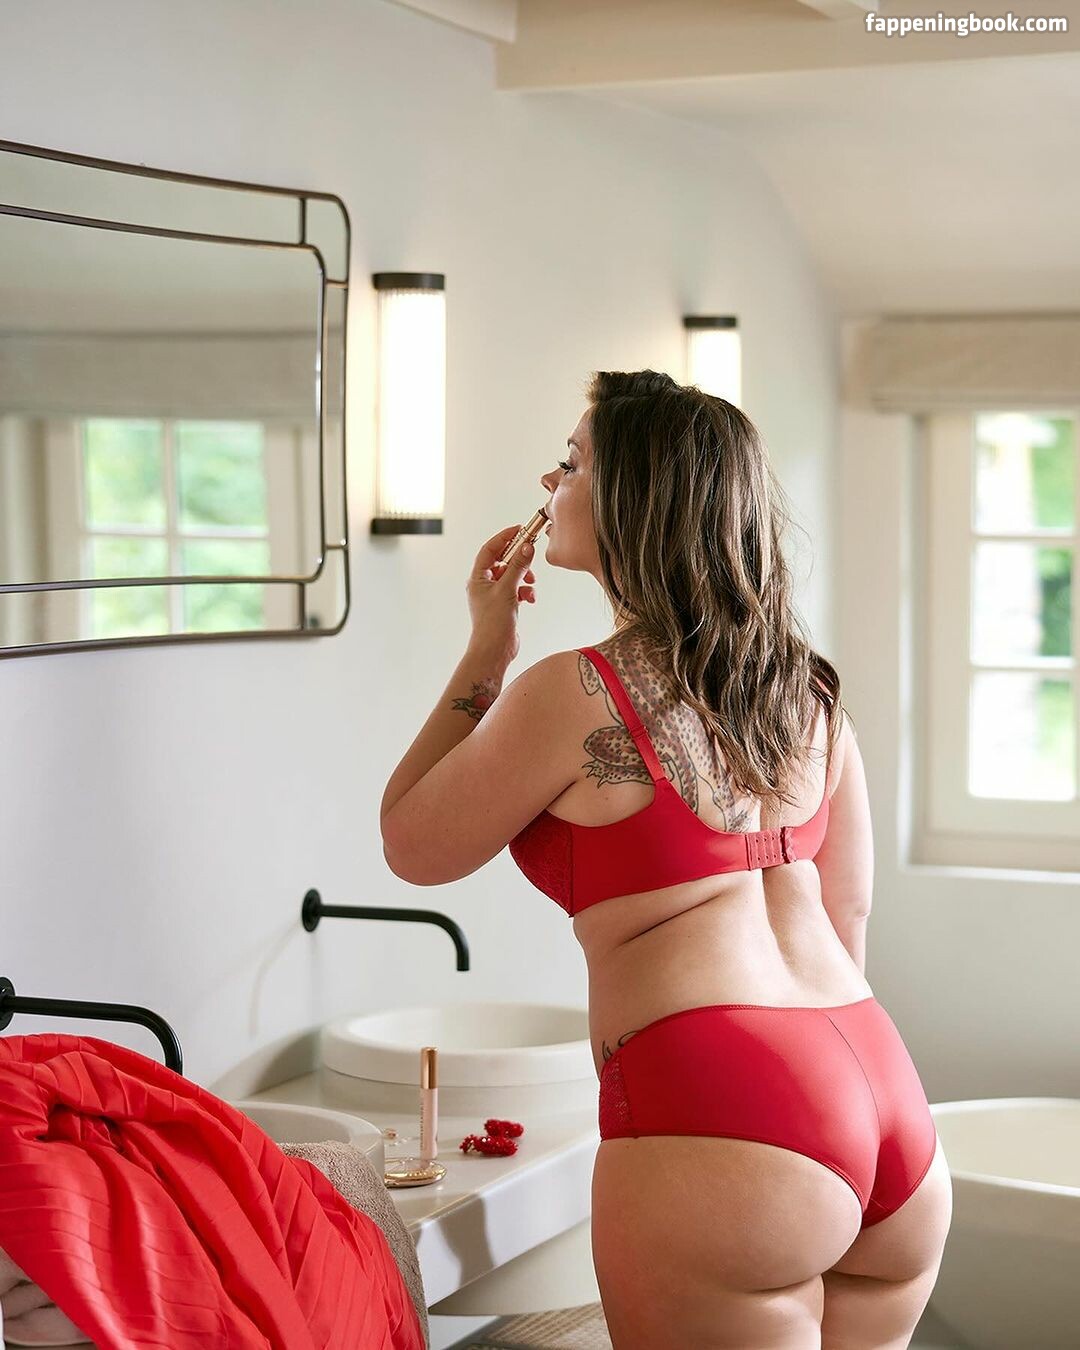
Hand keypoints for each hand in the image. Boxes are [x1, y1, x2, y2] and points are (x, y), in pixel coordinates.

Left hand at [466, 524, 537, 662]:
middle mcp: (483, 585)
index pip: (490, 549)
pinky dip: (525, 591)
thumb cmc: (493, 623)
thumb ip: (518, 567)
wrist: (494, 651)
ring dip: (524, 577)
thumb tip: (527, 547)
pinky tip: (529, 598)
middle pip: (502, 561)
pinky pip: (516, 590)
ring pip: (512, 576)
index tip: (520, 530)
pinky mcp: (504, 605)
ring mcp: (494, 595)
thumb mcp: (507, 590)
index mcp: (477, 578)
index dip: (504, 537)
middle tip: (531, 552)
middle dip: (518, 559)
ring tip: (531, 582)